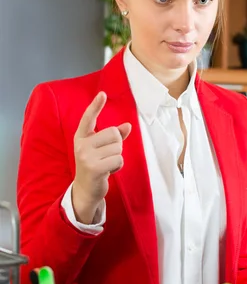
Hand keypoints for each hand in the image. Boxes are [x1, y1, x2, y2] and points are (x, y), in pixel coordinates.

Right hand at [72, 92, 130, 223]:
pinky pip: (118, 159)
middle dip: (117, 145)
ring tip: (107, 164)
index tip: (103, 94)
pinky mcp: (94, 167)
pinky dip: (118, 165)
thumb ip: (113, 137)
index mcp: (81, 137)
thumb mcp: (101, 149)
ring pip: (118, 147)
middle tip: (107, 156)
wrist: (85, 189)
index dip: (96, 106)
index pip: (88, 118)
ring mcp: (86, 156)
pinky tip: (109, 170)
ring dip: (118, 156)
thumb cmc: (96, 165)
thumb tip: (128, 126)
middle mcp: (81, 144)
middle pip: (114, 134)